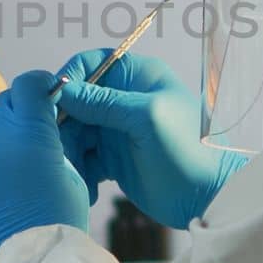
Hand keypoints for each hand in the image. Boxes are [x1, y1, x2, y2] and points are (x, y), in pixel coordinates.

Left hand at [0, 71, 89, 262]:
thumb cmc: (54, 227)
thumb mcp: (71, 177)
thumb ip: (52, 144)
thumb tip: (43, 131)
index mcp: (28, 130)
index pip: (30, 84)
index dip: (40, 90)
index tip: (45, 101)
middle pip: (2, 107)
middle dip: (16, 119)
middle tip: (28, 146)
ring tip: (4, 176)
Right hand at [56, 50, 247, 228]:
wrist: (209, 199)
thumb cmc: (189, 150)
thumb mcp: (146, 118)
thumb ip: (104, 102)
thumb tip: (62, 88)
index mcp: (137, 77)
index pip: (91, 63)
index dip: (70, 79)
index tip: (54, 102)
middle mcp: (124, 99)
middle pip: (76, 100)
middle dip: (63, 121)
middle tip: (57, 146)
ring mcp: (117, 129)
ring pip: (75, 130)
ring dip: (68, 149)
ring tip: (71, 171)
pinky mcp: (113, 158)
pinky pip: (83, 157)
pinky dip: (79, 169)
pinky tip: (85, 185)